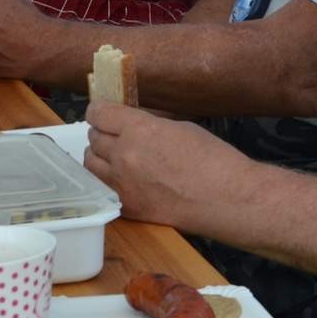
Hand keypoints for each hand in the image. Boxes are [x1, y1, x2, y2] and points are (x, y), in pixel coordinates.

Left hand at [84, 102, 250, 229]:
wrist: (226, 199)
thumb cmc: (212, 159)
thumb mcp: (180, 127)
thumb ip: (148, 123)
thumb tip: (131, 121)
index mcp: (139, 129)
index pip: (99, 113)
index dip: (99, 110)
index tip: (102, 112)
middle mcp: (124, 155)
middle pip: (93, 137)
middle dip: (102, 132)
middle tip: (113, 134)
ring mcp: (122, 183)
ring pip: (90, 163)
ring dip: (99, 156)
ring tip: (113, 156)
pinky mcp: (127, 206)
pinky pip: (102, 188)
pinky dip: (108, 180)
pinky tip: (122, 179)